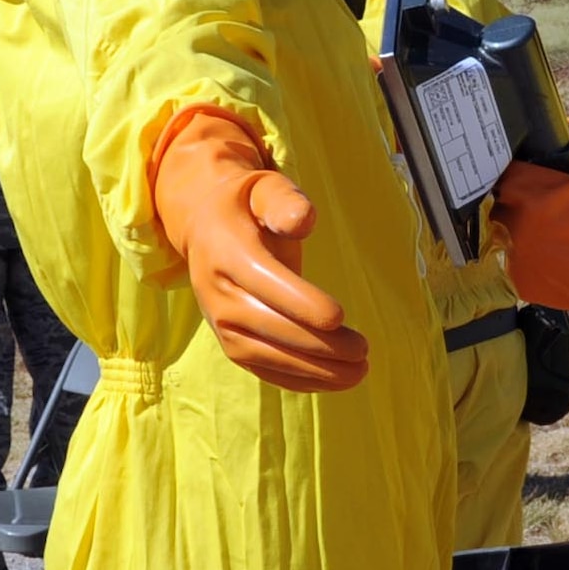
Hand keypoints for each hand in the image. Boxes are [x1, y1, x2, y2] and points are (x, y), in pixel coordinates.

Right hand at [151, 109, 368, 391]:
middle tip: (363, 350)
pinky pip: (265, 369)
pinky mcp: (231, 343)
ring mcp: (222, 324)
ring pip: (269, 357)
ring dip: (316, 371)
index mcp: (227, 254)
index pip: (266, 286)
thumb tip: (304, 220)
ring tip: (360, 372)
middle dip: (320, 345)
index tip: (339, 317)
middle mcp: (219, 295)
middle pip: (272, 329)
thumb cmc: (247, 206)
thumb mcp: (265, 188)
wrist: (205, 227)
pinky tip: (336, 381)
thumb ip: (285, 201)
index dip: (302, 305)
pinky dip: (300, 381)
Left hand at [496, 120, 568, 359]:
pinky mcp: (519, 282)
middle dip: (516, 199)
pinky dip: (525, 256)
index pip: (505, 170)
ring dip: (516, 227)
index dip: (518, 170)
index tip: (531, 174)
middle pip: (499, 201)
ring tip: (544, 229)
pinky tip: (548, 253)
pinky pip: (512, 261)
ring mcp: (512, 256)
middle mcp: (511, 224)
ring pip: (503, 232)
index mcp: (528, 193)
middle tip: (541, 202)